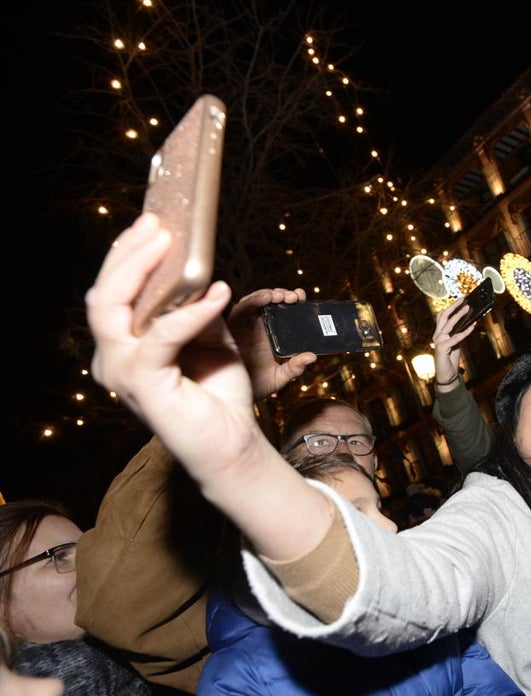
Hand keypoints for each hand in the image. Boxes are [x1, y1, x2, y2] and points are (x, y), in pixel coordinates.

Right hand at [86, 213, 259, 479]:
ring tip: (173, 245)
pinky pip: (162, 337)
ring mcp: (122, 373)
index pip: (111, 292)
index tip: (152, 224)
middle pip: (103, 294)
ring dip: (143, 270)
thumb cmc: (219, 394)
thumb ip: (196, 309)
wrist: (232, 443)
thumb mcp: (212, 339)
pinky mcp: (143, 385)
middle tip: (158, 225)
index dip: (127, 256)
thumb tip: (198, 276)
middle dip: (129, 253)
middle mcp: (113, 358)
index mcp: (123, 347)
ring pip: (113, 308)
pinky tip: (218, 295)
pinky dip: (190, 312)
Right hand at [226, 287, 316, 399]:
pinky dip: (253, 300)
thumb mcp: (279, 376)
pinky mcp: (231, 326)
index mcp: (272, 334)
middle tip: (294, 296)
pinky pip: (241, 309)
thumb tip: (312, 357)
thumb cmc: (256, 385)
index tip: (302, 298)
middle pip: (270, 302)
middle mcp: (258, 327)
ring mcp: (245, 325)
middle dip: (282, 294)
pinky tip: (265, 298)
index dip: (294, 302)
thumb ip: (295, 367)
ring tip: (280, 296)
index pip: (283, 312)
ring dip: (269, 294)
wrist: (234, 396)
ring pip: (255, 301)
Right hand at [432, 297, 475, 389]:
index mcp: (439, 333)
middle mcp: (437, 335)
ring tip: (468, 309)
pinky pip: (454, 338)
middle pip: (444, 316)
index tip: (461, 300)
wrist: (447, 375)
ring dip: (459, 315)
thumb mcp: (456, 343)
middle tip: (463, 299)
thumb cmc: (451, 358)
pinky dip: (464, 332)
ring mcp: (438, 341)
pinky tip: (471, 327)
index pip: (442, 316)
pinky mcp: (442, 348)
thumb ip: (459, 332)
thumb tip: (469, 322)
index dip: (451, 307)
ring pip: (448, 324)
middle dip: (454, 306)